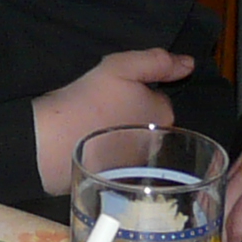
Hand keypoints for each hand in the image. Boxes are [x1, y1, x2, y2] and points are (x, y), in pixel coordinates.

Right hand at [33, 49, 197, 196]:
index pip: (158, 99)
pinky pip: (117, 159)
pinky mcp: (117, 179)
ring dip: (121, 133)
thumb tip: (188, 63)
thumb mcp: (121, 67)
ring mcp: (137, 165)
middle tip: (104, 105)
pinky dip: (108, 151)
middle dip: (132, 113)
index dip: (138, 90)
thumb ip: (157, 62)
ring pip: (134, 140)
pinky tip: (89, 143)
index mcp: (163, 114)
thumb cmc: (89, 101)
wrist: (53, 143)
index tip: (117, 89)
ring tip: (93, 124)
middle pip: (148, 121)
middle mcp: (157, 143)